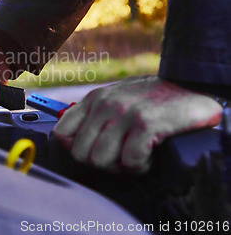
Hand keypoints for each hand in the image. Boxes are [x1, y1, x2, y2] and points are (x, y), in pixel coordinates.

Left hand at [52, 76, 221, 172]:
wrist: (191, 85)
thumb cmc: (153, 98)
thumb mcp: (116, 99)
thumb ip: (95, 117)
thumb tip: (71, 143)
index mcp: (94, 99)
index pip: (61, 132)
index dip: (75, 149)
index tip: (94, 151)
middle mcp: (105, 104)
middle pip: (80, 154)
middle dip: (101, 163)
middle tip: (121, 156)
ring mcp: (124, 113)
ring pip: (100, 161)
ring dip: (121, 166)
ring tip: (137, 153)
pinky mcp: (145, 123)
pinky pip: (130, 162)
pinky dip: (142, 166)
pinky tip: (151, 153)